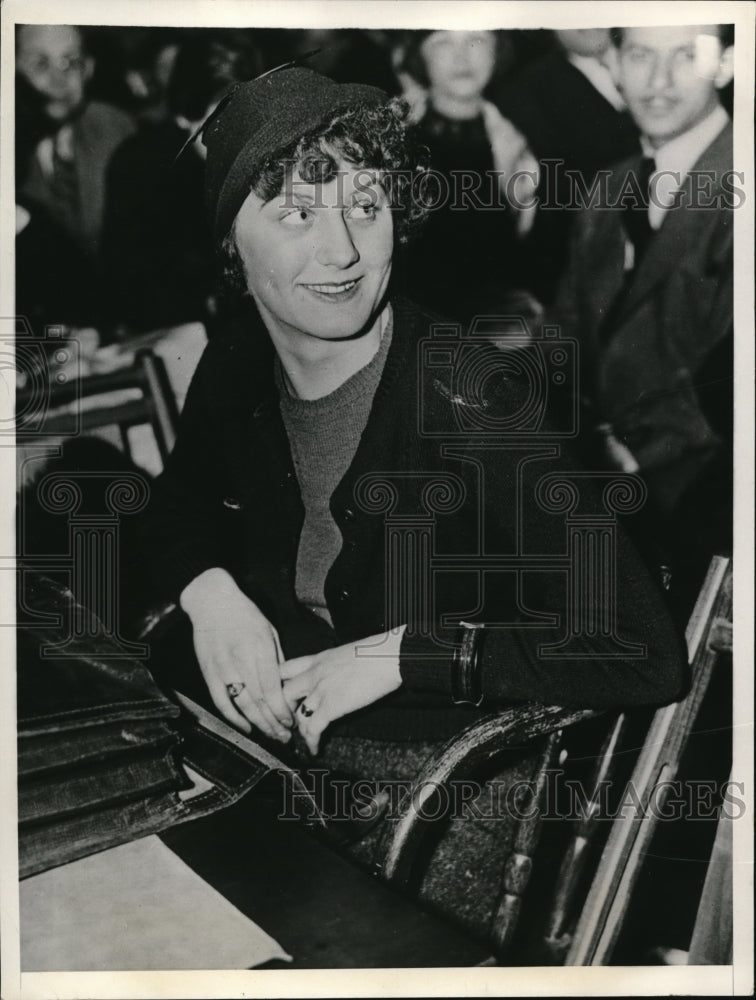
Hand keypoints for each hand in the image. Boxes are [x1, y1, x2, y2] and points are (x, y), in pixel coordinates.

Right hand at [180, 568, 291, 741]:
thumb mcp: (269, 630)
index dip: (281, 709)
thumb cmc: (244, 615)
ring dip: (258, 724)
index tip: (291, 722)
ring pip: (242, 705)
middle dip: (274, 722)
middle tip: (285, 737)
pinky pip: (221, 701)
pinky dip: (233, 718)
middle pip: (259, 701)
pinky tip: (245, 728)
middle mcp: (241, 661)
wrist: (212, 602)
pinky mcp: (209, 673)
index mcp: (260, 649)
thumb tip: (286, 684)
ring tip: (271, 736)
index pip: (272, 688)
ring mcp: (223, 668)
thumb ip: (277, 658)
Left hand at [280, 627, 405, 754]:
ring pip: (296, 714)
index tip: (280, 698)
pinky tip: (315, 749)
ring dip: (298, 730)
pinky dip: (311, 742)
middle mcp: (314, 673)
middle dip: (282, 711)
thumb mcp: (346, 653)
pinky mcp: (332, 706)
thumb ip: (334, 666)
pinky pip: (313, 728)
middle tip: (289, 722)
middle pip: (282, 694)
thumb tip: (337, 676)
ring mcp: (321, 690)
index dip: (277, 685)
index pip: (284, 669)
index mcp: (317, 658)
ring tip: (303, 739)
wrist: (389, 656)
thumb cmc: (377, 653)